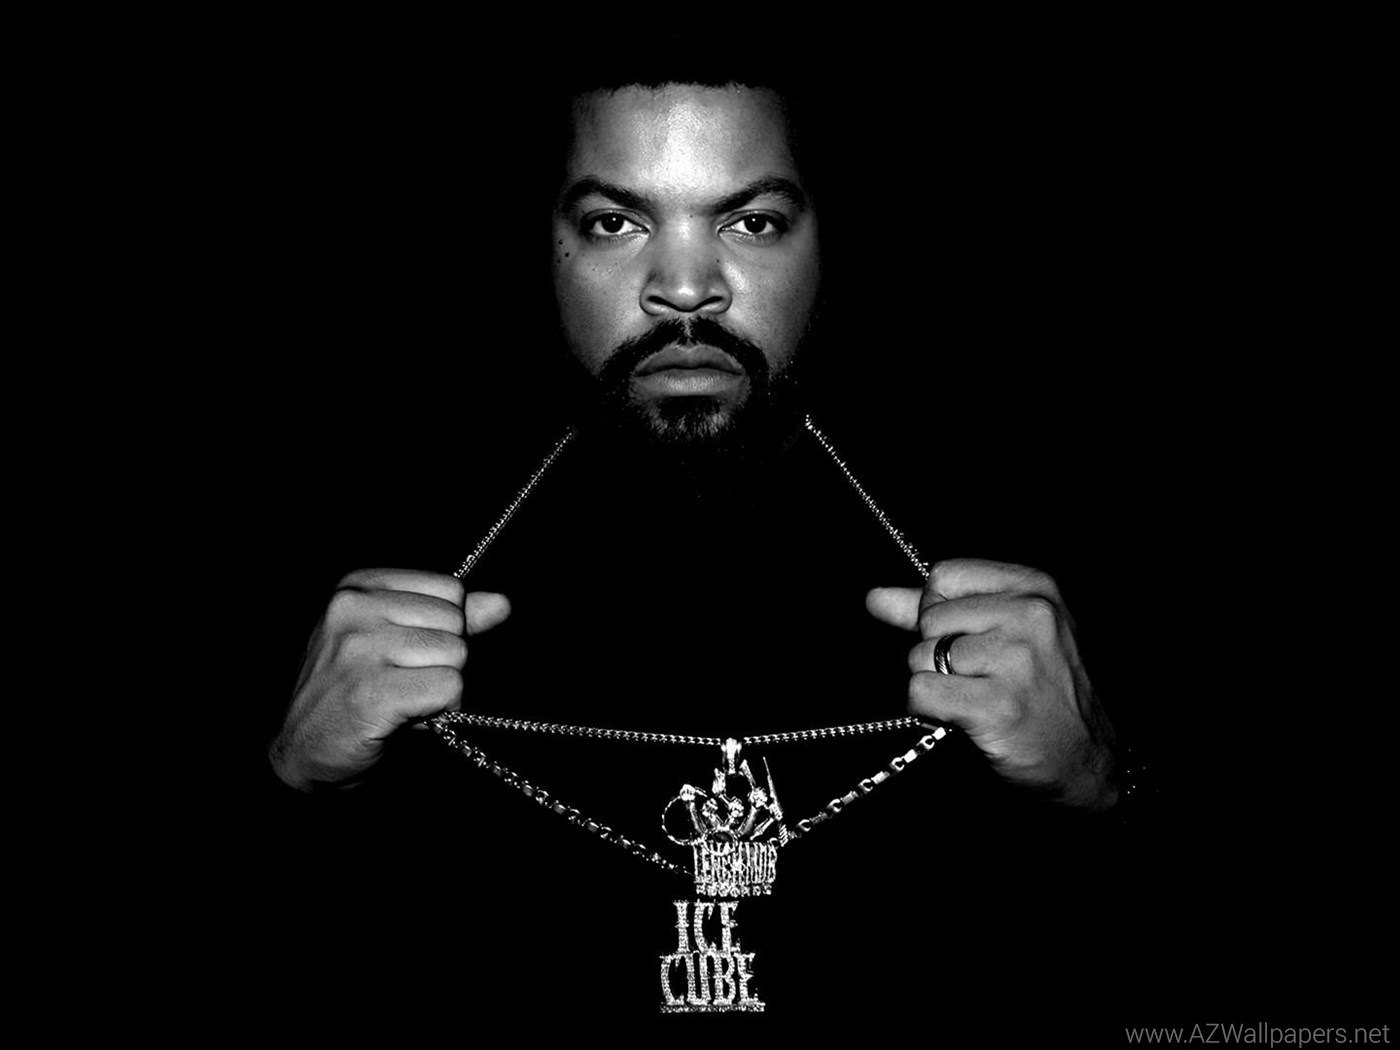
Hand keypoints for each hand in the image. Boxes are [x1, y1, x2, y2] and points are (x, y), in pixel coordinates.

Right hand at [269, 569, 510, 789]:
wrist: (302, 751)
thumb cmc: (353, 693)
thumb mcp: (395, 641)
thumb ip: (447, 618)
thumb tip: (501, 603)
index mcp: (360, 586)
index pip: (450, 589)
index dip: (447, 629)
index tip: (412, 654)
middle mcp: (353, 608)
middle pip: (455, 622)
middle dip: (445, 660)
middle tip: (405, 684)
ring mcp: (358, 648)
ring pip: (455, 654)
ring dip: (442, 688)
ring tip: (404, 701)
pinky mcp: (370, 692)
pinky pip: (448, 688)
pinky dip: (440, 711)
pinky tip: (404, 719)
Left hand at [866, 559, 1118, 809]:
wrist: (1086, 759)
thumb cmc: (1041, 692)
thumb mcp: (1005, 633)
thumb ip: (937, 609)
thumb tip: (874, 597)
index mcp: (1034, 588)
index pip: (945, 577)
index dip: (939, 611)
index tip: (966, 638)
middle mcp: (1030, 616)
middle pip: (930, 619)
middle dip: (937, 653)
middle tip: (980, 678)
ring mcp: (1015, 660)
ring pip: (921, 657)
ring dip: (936, 684)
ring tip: (977, 697)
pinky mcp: (996, 705)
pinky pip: (922, 692)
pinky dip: (931, 710)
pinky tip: (964, 717)